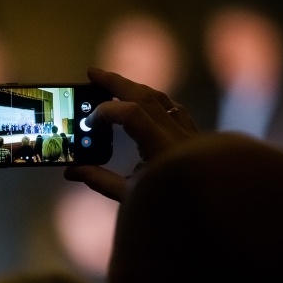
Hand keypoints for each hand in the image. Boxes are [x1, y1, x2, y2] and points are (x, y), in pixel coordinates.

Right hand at [64, 67, 198, 200]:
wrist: (212, 210)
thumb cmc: (172, 209)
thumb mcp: (131, 198)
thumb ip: (101, 181)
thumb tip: (71, 171)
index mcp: (163, 149)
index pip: (132, 114)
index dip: (106, 111)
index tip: (89, 123)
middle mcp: (179, 134)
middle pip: (145, 96)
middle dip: (116, 82)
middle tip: (92, 73)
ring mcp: (190, 132)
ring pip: (161, 98)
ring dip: (134, 87)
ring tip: (112, 84)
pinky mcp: (195, 136)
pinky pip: (173, 107)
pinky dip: (154, 99)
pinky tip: (144, 101)